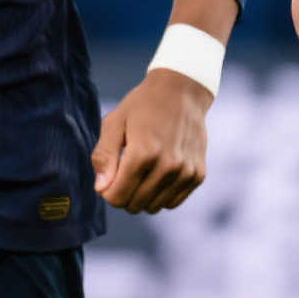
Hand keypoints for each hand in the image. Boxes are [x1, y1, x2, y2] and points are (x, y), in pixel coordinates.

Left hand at [90, 68, 212, 213]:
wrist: (183, 90)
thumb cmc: (143, 105)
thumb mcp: (114, 122)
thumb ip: (104, 156)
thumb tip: (101, 188)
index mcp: (143, 153)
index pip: (116, 197)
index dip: (107, 190)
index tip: (111, 173)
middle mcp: (167, 166)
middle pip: (134, 205)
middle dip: (124, 193)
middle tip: (125, 170)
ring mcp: (185, 172)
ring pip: (153, 207)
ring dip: (143, 195)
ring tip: (144, 170)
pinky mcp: (197, 175)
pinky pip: (172, 202)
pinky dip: (162, 194)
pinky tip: (159, 173)